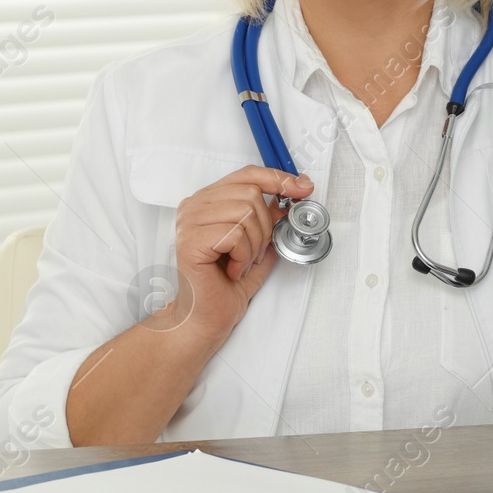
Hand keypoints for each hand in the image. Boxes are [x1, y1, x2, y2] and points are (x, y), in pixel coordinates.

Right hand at [172, 165, 312, 338]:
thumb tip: (291, 195)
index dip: (279, 179)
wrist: (206, 318)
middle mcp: (195, 205)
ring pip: (245, 213)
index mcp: (208, 200)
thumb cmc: (226, 285)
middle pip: (251, 193)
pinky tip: (232, 270)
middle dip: (265, 228)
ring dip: (254, 245)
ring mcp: (189, 221)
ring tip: (240, 264)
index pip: (247, 174)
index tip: (303, 188)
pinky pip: (235, 234)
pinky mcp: (190, 240)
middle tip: (254, 254)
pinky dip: (243, 256)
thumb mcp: (258, 244)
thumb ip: (270, 219)